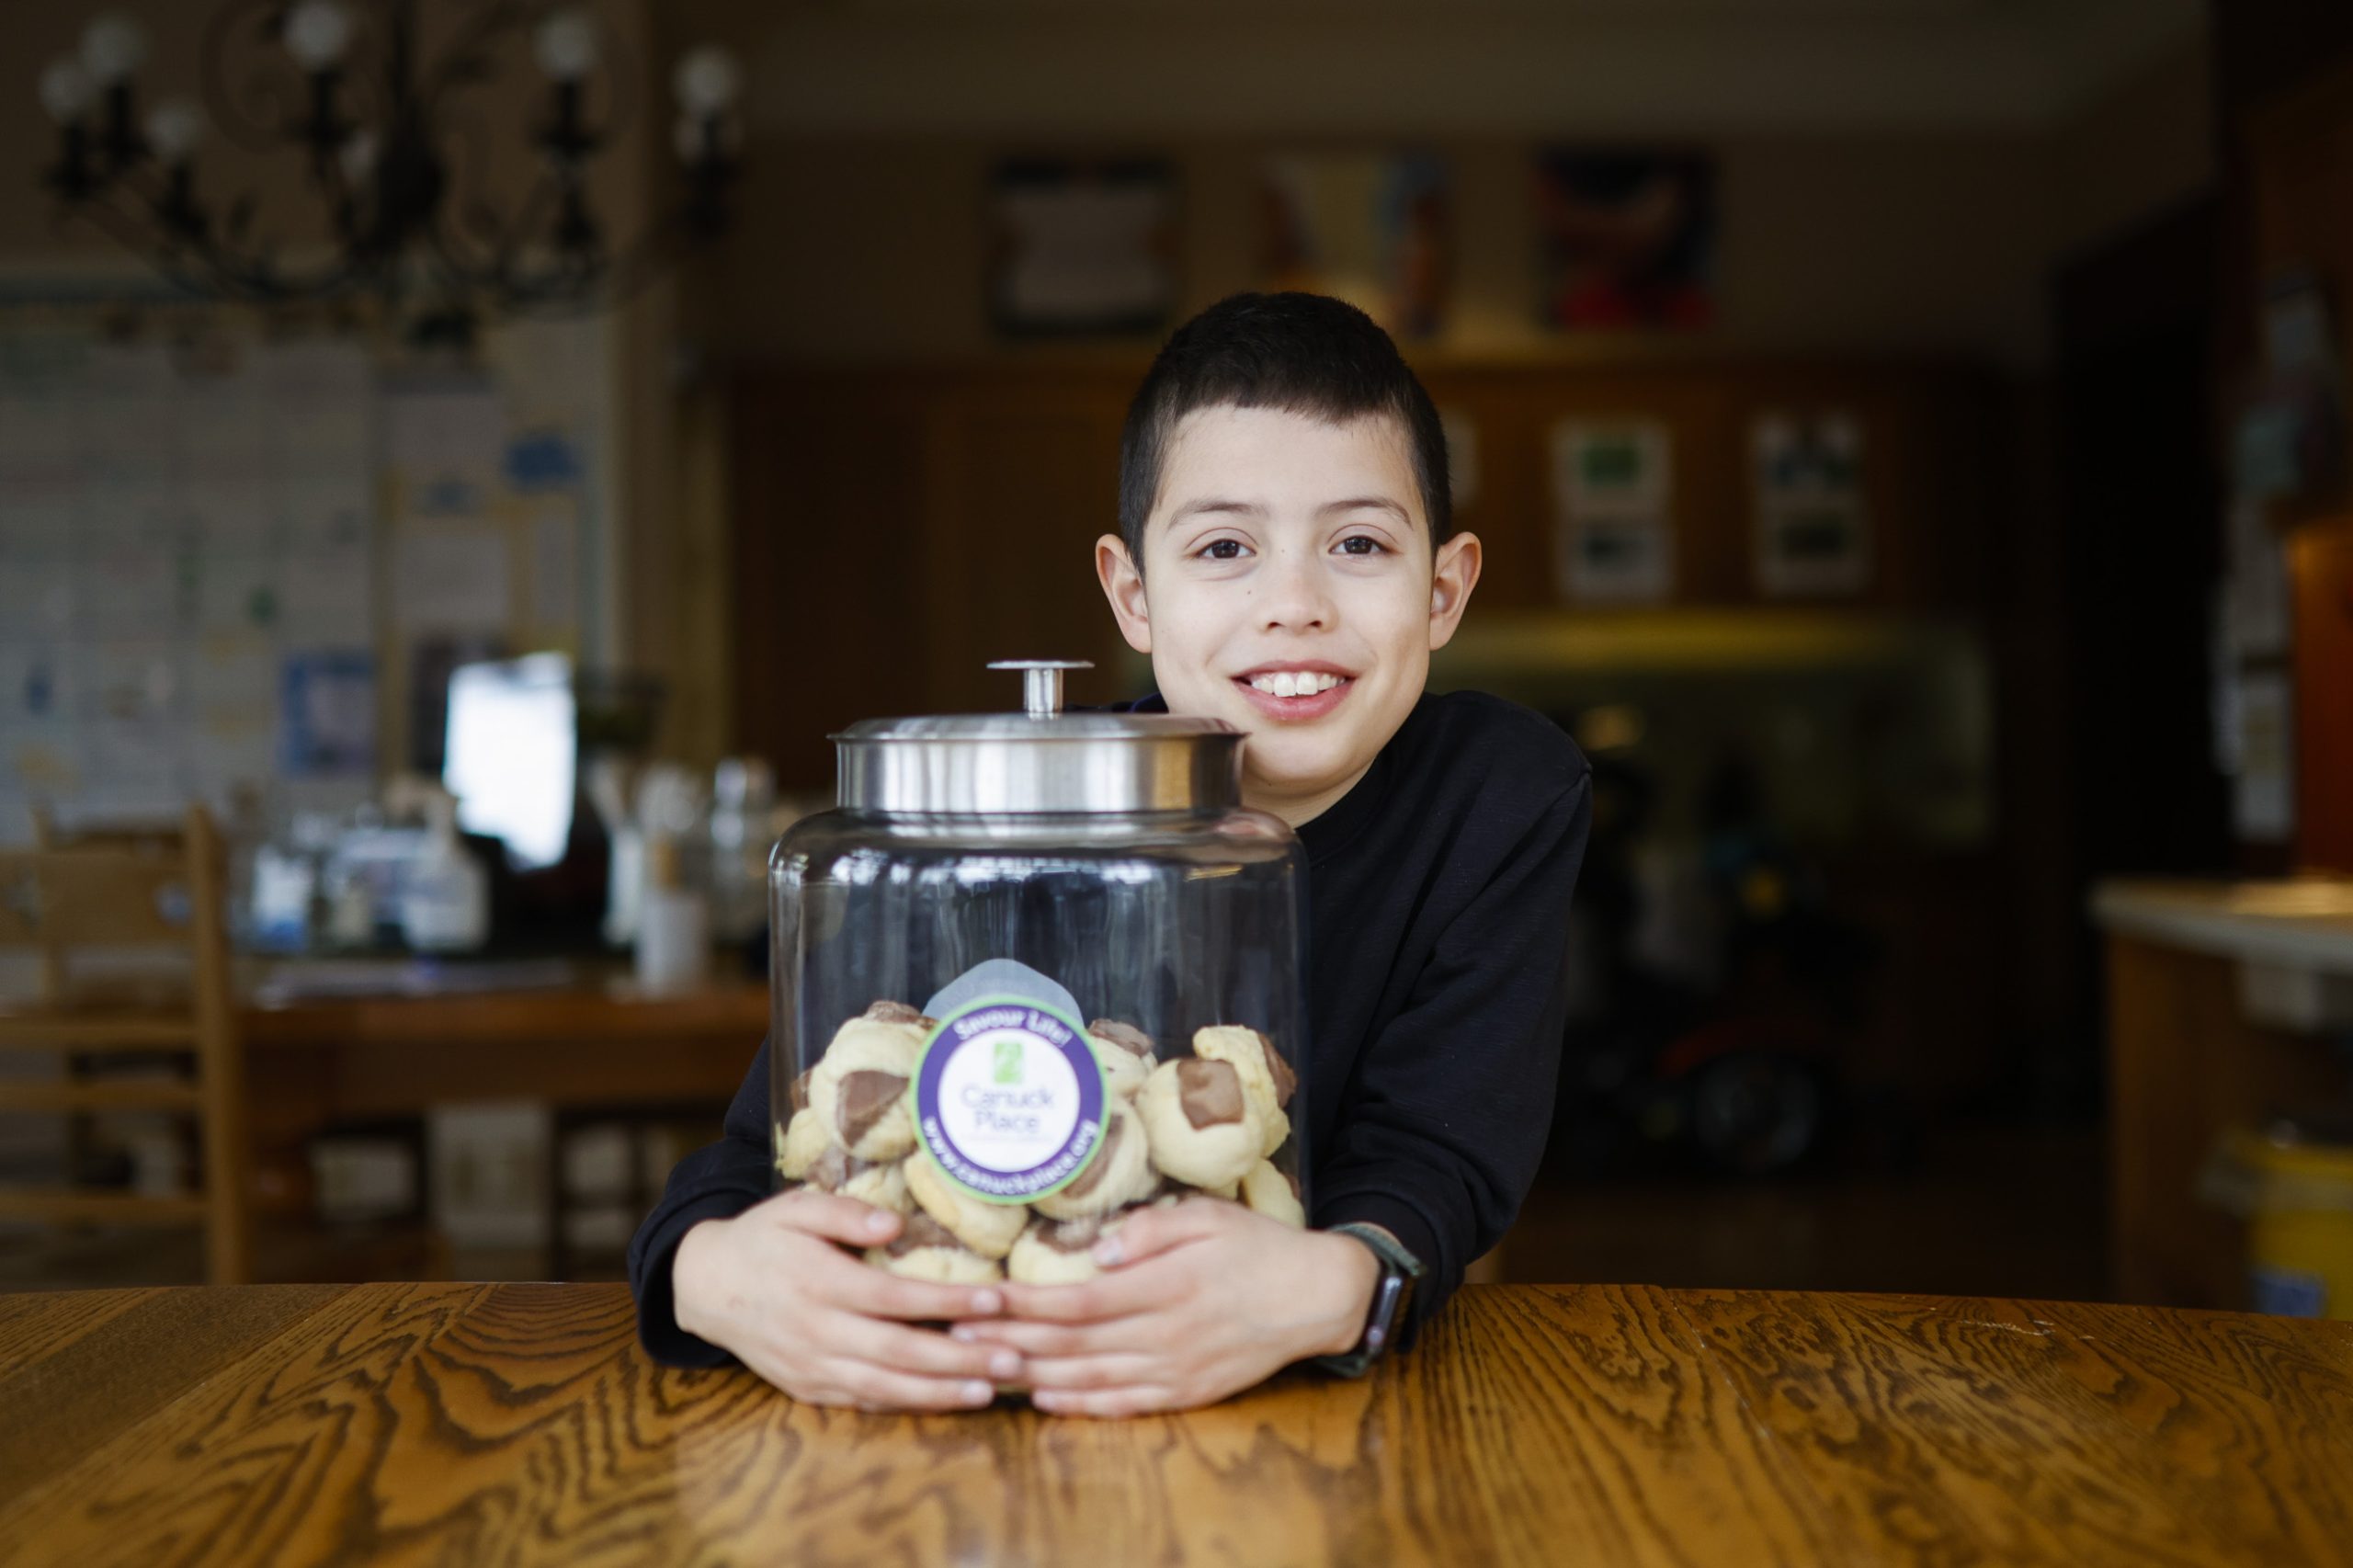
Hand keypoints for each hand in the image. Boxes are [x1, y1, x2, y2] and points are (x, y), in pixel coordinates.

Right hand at [672, 1187, 1018, 1411]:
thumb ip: (845, 1213)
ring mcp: (811, 1366)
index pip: (893, 1297)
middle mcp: (817, 1330)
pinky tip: (944, 1402)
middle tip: (1012, 1359)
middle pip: (898, 1352)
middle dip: (959, 1359)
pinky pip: (863, 1402)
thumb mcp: (797, 1208)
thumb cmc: (764, 1238)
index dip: (946, 1301)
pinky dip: (905, 1406)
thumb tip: (896, 1223)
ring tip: (990, 1392)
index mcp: (819, 1281)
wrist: (707, 1286)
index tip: (996, 1299)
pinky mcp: (808, 1389)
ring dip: (940, 1392)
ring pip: (884, 1387)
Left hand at [950, 1197, 1379, 1417]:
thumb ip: (1152, 1230)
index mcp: (1166, 1285)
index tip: (980, 1298)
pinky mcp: (1184, 1392)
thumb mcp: (1208, 1216)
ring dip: (1031, 1375)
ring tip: (983, 1368)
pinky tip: (1043, 1398)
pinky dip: (1078, 1404)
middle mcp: (1164, 1334)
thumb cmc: (1256, 1247)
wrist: (1313, 1298)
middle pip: (1070, 1344)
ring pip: (1088, 1378)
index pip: (1077, 1301)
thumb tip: (1100, 1252)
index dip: (1023, 1304)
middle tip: (957, 1335)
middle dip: (1008, 1340)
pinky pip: (1121, 1404)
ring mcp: (1174, 1370)